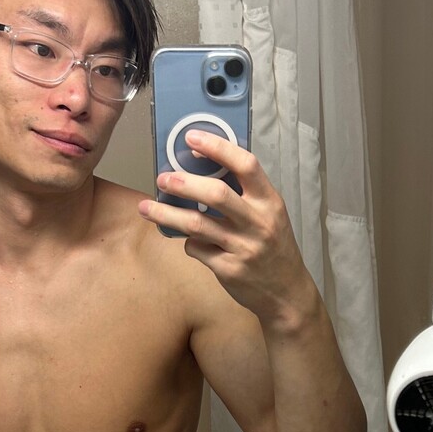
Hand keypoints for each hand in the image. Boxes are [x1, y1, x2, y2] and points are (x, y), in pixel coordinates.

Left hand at [139, 130, 315, 328]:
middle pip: (216, 194)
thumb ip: (244, 194)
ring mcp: (243, 248)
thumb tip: (202, 166)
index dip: (217, 148)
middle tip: (162, 179)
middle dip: (183, 183)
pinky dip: (187, 242)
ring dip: (166, 214)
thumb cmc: (273, 247)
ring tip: (146, 207)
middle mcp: (258, 222)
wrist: (286, 293)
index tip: (191, 138)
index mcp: (269, 202)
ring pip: (197, 224)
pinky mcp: (228, 269)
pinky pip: (197, 248)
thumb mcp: (270, 215)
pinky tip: (185, 239)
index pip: (246, 165)